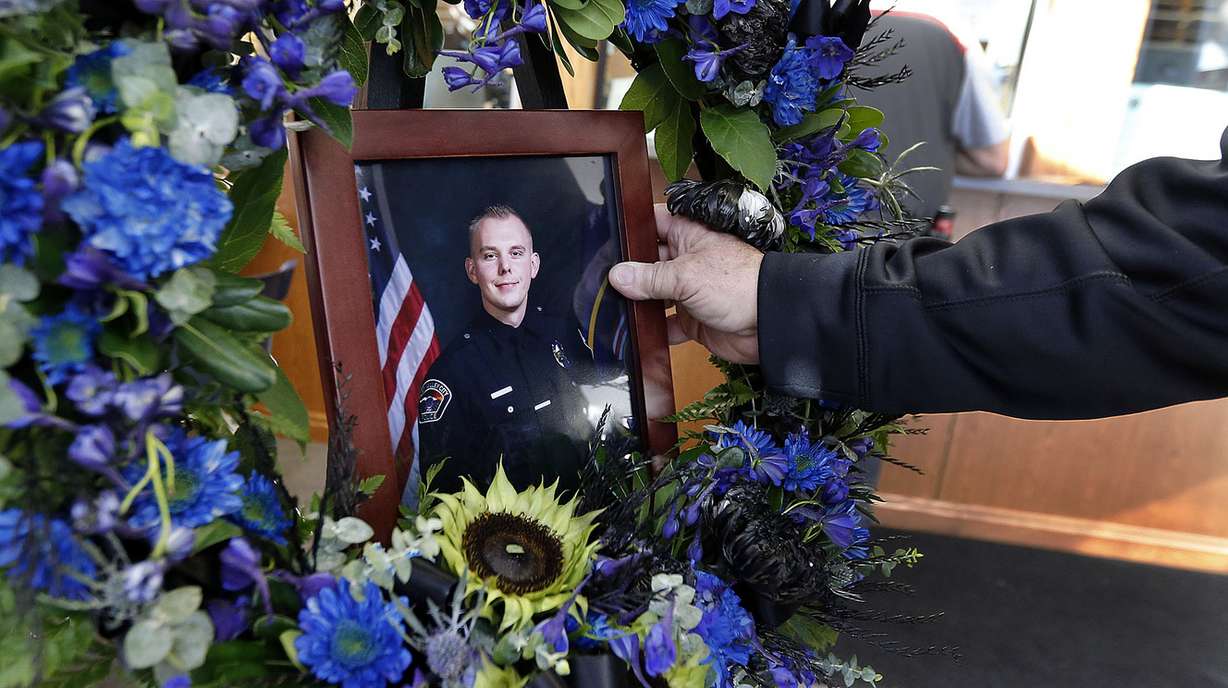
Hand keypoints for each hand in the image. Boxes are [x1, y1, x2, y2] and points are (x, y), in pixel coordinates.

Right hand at [609, 204, 762, 363]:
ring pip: (653, 294)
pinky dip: (653, 329)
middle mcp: (686, 260)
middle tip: (599, 278)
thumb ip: (649, 278)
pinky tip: (635, 331)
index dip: (632, 228)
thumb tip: (617, 276)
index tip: (606, 235)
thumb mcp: (686, 275)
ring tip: (610, 306)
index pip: (653, 223)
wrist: (769, 323)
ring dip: (637, 301)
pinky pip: (665, 324)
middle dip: (627, 271)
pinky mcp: (691, 319)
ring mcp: (688, 291)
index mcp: (688, 235)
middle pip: (647, 261)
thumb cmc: (738, 285)